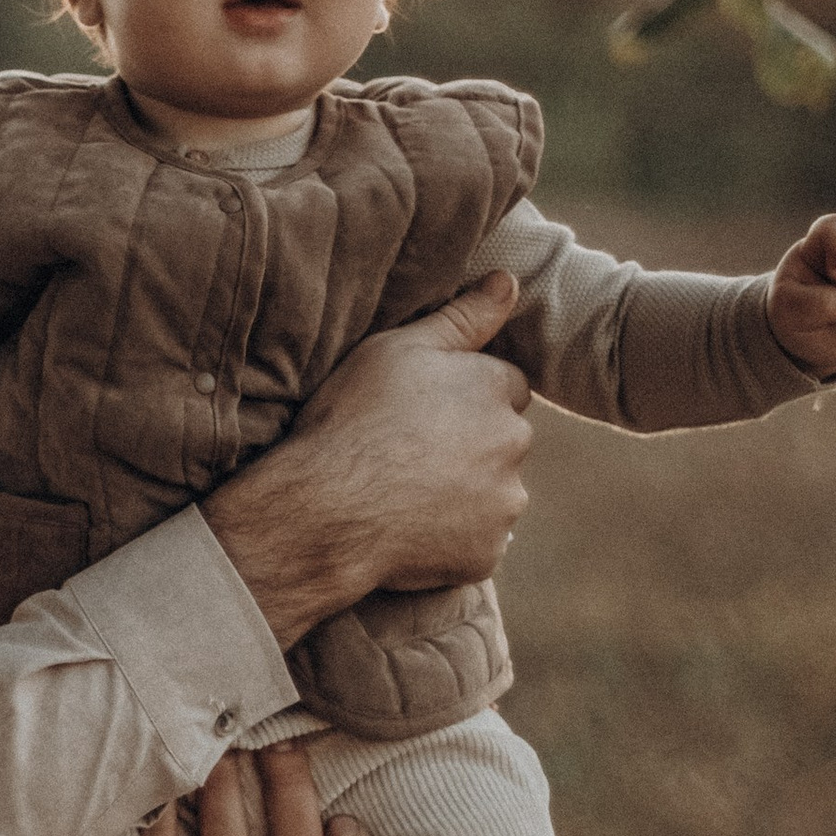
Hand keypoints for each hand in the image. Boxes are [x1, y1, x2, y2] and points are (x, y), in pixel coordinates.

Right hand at [203, 268, 531, 646]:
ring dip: (466, 492)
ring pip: (494, 492)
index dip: (463, 396)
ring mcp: (503, 504)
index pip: (504, 385)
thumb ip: (461, 317)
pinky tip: (409, 528)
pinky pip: (476, 542)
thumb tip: (509, 281)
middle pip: (503, 440)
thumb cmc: (352, 420)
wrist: (322, 511)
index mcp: (495, 388)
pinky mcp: (485, 555)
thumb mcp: (398, 350)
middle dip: (472, 444)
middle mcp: (513, 445)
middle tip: (409, 452)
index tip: (422, 410)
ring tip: (404, 493)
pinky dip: (452, 537)